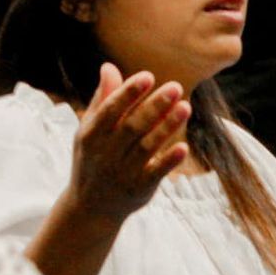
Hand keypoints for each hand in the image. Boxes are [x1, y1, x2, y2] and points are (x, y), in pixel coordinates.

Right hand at [69, 64, 189, 221]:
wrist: (90, 208)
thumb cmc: (92, 158)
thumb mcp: (90, 130)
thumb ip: (102, 99)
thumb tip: (109, 67)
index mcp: (91, 135)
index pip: (110, 110)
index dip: (128, 93)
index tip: (147, 76)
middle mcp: (105, 154)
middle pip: (132, 127)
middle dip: (154, 106)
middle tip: (176, 87)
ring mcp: (122, 173)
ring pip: (147, 147)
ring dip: (166, 127)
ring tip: (185, 107)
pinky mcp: (139, 189)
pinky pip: (155, 173)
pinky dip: (168, 161)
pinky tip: (184, 147)